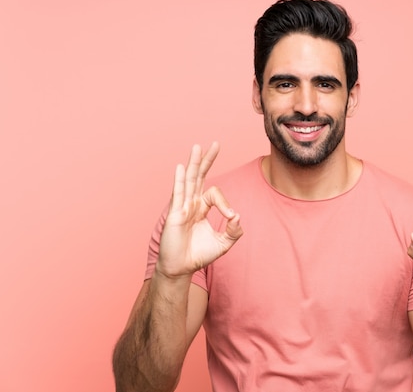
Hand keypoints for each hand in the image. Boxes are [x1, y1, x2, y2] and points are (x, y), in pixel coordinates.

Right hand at [157, 142, 242, 278]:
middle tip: (215, 144)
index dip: (225, 203)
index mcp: (201, 208)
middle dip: (207, 160)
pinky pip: (178, 194)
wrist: (181, 268)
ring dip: (193, 163)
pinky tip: (180, 167)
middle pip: (199, 176)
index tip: (231, 216)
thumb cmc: (198, 255)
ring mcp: (182, 207)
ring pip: (188, 180)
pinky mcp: (175, 214)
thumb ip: (234, 230)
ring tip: (197, 147)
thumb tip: (238, 216)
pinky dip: (179, 180)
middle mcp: (191, 203)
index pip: (215, 193)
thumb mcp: (224, 243)